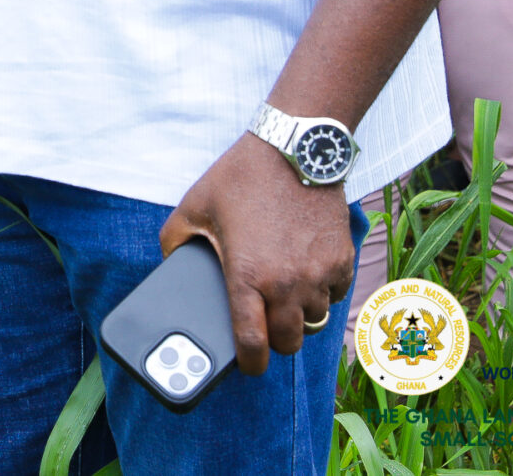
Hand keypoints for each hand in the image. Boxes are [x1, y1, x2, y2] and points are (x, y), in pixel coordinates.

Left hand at [159, 135, 355, 375]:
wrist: (294, 148)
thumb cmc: (240, 178)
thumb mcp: (193, 206)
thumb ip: (174, 242)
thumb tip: (171, 264)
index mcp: (247, 277)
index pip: (252, 344)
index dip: (249, 363)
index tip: (248, 365)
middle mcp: (287, 284)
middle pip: (288, 342)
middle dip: (275, 341)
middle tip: (264, 325)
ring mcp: (318, 274)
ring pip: (314, 319)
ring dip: (299, 315)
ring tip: (282, 296)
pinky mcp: (341, 259)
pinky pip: (336, 293)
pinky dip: (323, 292)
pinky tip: (305, 274)